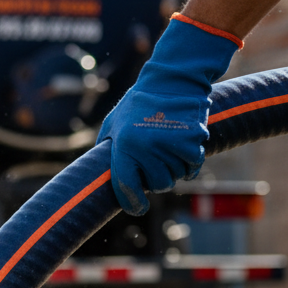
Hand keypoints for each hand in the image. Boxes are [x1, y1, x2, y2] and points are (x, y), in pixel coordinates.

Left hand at [97, 13, 241, 214]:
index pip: (126, 185)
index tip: (138, 208)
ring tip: (167, 151)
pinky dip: (190, 163)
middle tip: (155, 165)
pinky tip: (183, 150)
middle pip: (158, 184)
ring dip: (174, 170)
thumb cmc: (138, 104)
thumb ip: (106, 150)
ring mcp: (172, 144)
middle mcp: (148, 147)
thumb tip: (94, 176)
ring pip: (176, 176)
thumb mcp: (113, 124)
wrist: (172, 80)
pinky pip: (193, 166)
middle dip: (156, 180)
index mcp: (124, 145)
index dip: (132, 202)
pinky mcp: (194, 139)